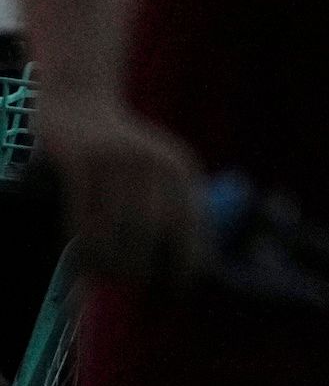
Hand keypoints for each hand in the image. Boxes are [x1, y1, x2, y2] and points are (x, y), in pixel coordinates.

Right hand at [44, 95, 205, 284]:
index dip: (185, 261)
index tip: (176, 288)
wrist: (79, 97)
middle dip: (142, 267)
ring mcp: (116, 160)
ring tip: (106, 276)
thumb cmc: (121, 146)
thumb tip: (194, 264)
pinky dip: (84, 246)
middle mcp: (154, 162)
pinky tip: (83, 260)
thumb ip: (175, 204)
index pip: (190, 224)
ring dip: (109, 262)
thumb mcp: (159, 165)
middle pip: (152, 232)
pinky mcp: (81, 161)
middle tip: (132, 284)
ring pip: (115, 229)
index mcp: (181, 167)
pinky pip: (83, 216)